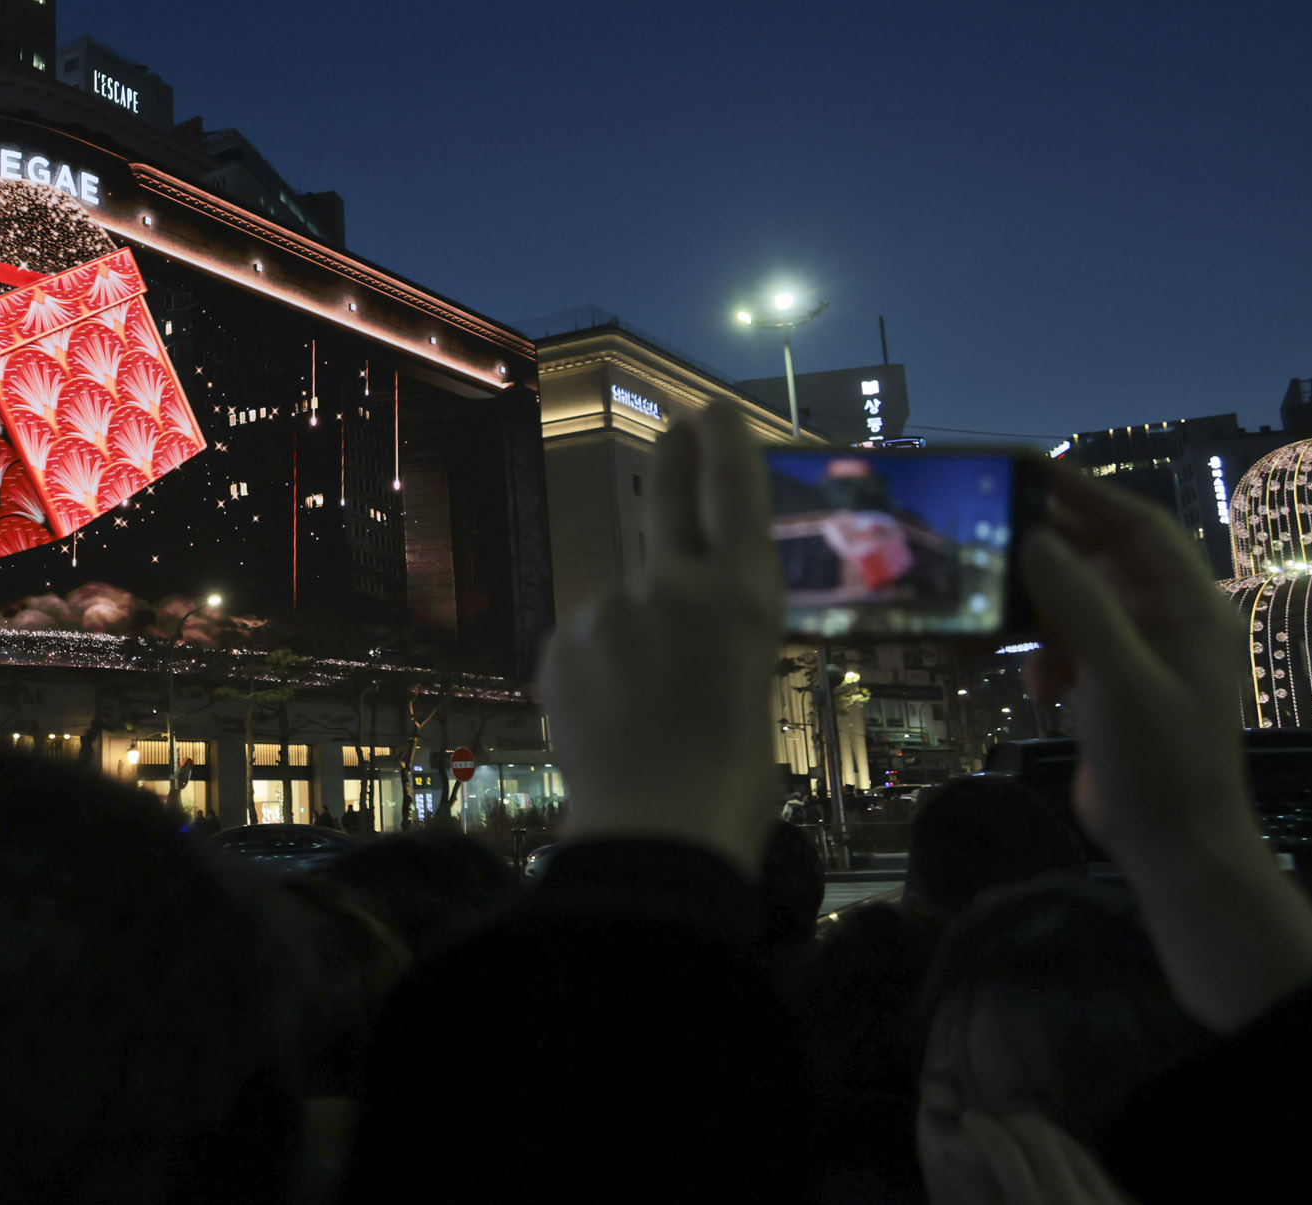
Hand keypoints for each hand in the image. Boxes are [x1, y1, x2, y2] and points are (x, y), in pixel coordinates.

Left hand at [538, 403, 779, 875]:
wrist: (656, 829)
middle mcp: (675, 586)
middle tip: (678, 428)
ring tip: (649, 715)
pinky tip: (614, 725)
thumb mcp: (749, 688)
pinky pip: (585, 649)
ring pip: (622, 609)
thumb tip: (681, 636)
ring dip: (632, 644)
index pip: (735, 498)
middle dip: (677, 461)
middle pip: (670, 503)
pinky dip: (597, 677)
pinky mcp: (562, 643)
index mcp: (744, 599)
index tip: (713, 412)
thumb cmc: (729, 780)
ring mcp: (611, 609)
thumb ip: (713, 641)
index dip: (725, 449)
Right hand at [924, 1112, 1138, 1204]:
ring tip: (1016, 1141)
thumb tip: (952, 1155)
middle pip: (1036, 1134)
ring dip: (1034, 1133)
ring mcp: (1096, 1199)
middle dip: (1009, 1123)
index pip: (1005, 1152)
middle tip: (991, 1129)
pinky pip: (1084, 1159)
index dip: (982, 1129)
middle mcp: (1066, 1199)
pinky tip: (1047, 1159)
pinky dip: (1059, 1148)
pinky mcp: (1113, 1202)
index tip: (967, 1120)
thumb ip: (979, 1194)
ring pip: (1063, 1141)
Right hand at [1020, 464, 1311, 1028]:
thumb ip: (1079, 605)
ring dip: (1042, 611)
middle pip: (1104, 557)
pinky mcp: (1116, 687)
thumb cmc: (1159, 761)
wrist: (1174, 846)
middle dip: (1052, 550)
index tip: (1029, 466)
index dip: (1085, 492)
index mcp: (1190, 606)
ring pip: (1081, 602)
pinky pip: (1073, 645)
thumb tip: (1036, 539)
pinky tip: (1034, 684)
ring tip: (1002, 617)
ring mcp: (1143, 654)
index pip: (1137, 525)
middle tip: (991, 531)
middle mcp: (1170, 620)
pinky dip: (1047, 654)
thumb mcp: (1117, 678)